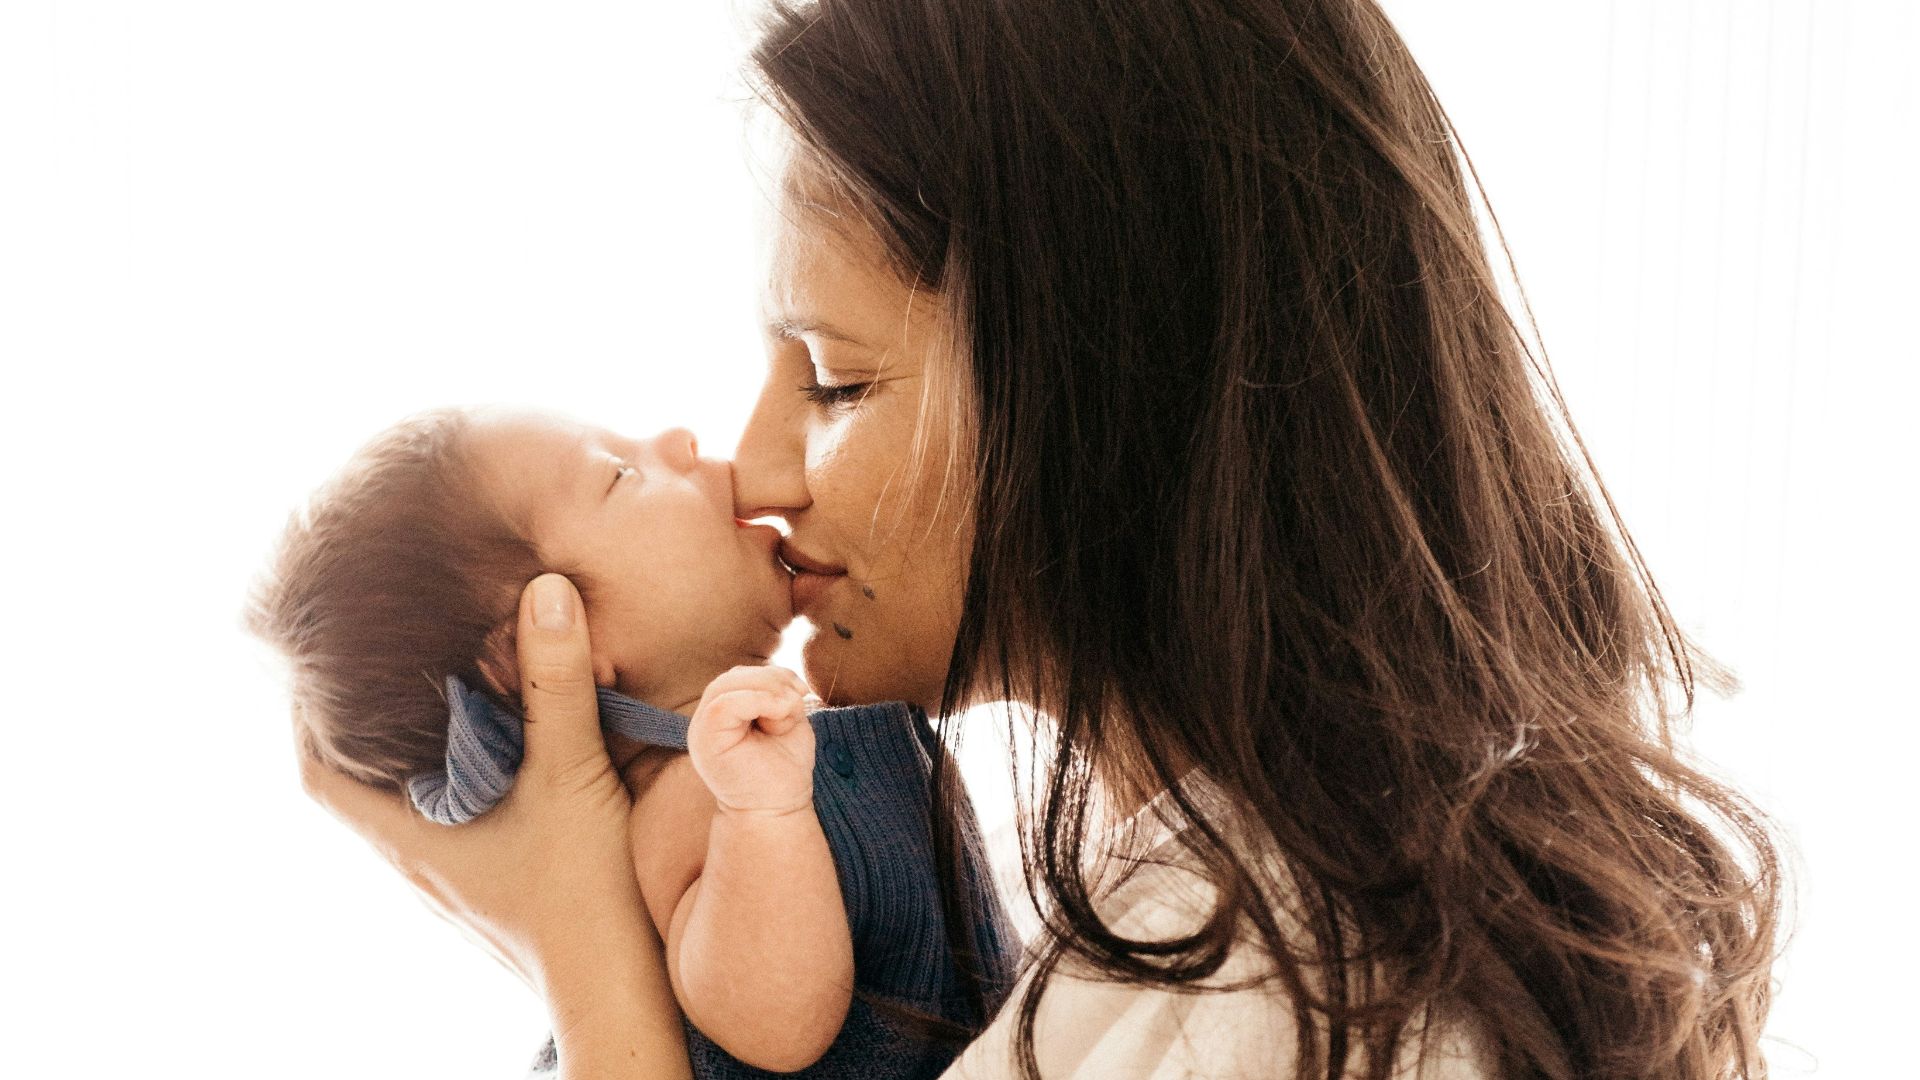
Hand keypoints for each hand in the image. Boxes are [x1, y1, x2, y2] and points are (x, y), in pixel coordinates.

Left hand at [296, 574, 688, 1076]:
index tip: (325, 660)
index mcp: (410, 836)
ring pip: (421, 800)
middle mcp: (422, 860)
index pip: (318, 772)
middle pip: (368, 782)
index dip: (310, 715)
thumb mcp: (570, 776)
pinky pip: (466, 817)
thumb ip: (555, 685)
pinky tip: (517, 746)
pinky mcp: (500, 885)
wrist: (621, 994)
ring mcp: (461, 878)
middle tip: (399, 652)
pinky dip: (474, 773)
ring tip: (456, 683)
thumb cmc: (583, 898)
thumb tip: (544, 590)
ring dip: (430, 745)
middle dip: (376, 717)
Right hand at [685, 664, 815, 815]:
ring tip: (789, 711)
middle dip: (772, 680)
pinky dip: (757, 700)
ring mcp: (702, 728)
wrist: (775, 811)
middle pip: (734, 676)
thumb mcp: (786, 721)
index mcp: (727, 712)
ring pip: (727, 685)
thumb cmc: (783, 769)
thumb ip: (779, 695)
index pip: (742, 676)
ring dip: (768, 690)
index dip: (774, 674)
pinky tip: (779, 714)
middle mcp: (709, 718)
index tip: (803, 692)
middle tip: (798, 699)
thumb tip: (781, 681)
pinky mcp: (704, 740)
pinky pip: (724, 704)